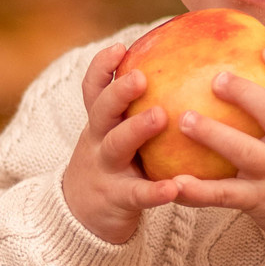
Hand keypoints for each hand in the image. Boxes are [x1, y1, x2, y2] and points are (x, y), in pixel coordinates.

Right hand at [60, 42, 181, 244]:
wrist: (79, 219)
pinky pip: (138, 194)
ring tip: (161, 116)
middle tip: (142, 76)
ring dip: (136, 129)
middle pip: (102, 111)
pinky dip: (155, 191)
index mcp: (100, 124)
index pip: (93, 89)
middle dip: (119, 91)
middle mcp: (97, 142)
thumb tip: (185, 71)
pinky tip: (175, 188)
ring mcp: (105, 170)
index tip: (120, 47)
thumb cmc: (113, 167)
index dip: (101, 67)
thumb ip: (138, 111)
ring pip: (116, 145)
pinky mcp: (118, 199)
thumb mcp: (115, 136)